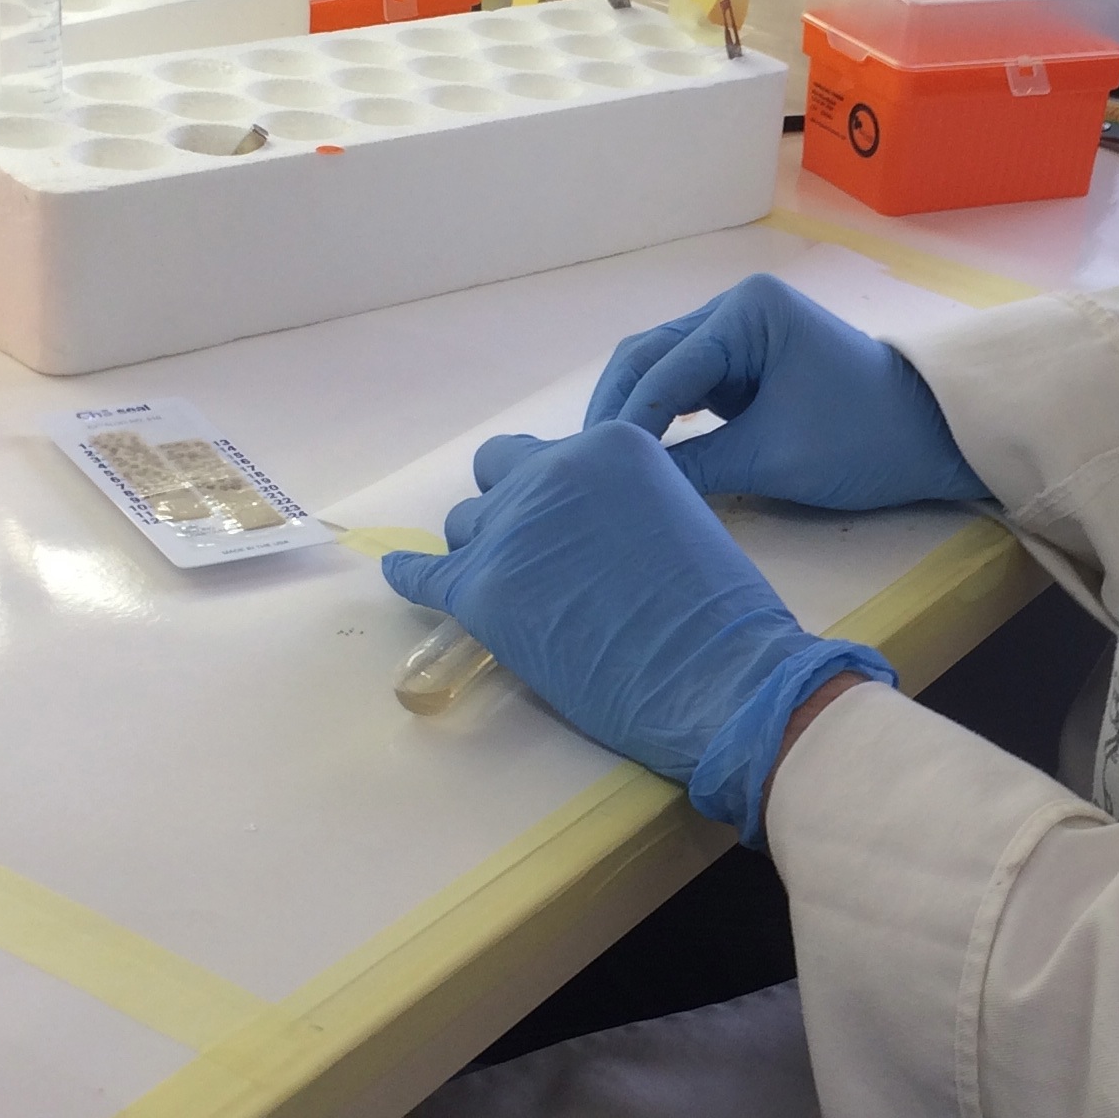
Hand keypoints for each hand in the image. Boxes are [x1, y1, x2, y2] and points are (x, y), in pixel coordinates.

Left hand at [382, 421, 894, 843]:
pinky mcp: (481, 590)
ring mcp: (511, 530)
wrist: (716, 671)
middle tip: (531, 548)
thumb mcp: (677, 517)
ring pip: (466, 525)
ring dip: (483, 550)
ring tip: (509, 589)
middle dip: (508, 503)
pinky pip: (424, 574)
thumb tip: (583, 528)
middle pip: (497, 472)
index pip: (554, 454)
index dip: (558, 494)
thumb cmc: (719, 610)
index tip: (568, 526)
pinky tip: (399, 574)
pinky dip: (411, 575)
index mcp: (609, 446)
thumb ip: (623, 503)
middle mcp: (552, 472)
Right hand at [582, 274, 988, 511]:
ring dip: (632, 414)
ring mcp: (739, 336)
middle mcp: (735, 310)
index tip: (592, 465)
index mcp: (748, 310)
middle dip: (616, 410)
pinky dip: (659, 420)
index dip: (626, 418)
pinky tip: (637, 455)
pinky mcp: (744, 367)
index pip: (664, 365)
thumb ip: (696, 469)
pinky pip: (685, 389)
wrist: (933, 438)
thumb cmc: (865, 438)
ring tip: (598, 464)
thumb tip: (628, 491)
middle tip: (579, 465)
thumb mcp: (775, 457)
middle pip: (650, 357)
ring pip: (661, 372)